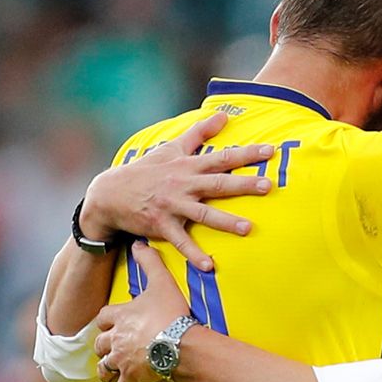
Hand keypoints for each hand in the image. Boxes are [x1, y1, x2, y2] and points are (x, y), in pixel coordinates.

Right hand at [79, 112, 273, 269]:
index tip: (270, 151)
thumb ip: (199, 133)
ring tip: (247, 228)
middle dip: (243, 184)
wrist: (111, 193)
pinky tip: (209, 266)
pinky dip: (194, 254)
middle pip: (217, 183)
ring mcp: (173, 206)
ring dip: (225, 221)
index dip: (246, 154)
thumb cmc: (147, 170)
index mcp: (188, 166)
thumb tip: (223, 115)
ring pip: (203, 213)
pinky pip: (181, 242)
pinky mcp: (162, 225)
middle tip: (267, 186)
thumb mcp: (172, 148)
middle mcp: (183, 185)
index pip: (222, 157)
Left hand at [94, 241, 194, 381]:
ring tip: (109, 371)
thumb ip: (149, 262)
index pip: (103, 317)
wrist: (178, 343)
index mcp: (120, 316)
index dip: (106, 320)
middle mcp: (115, 338)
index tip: (109, 322)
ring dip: (106, 369)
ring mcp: (121, 359)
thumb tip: (138, 243)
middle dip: (103, 346)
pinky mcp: (131, 376)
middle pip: (100, 343)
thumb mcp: (161, 282)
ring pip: (105, 366)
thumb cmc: (171, 312)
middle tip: (107, 348)